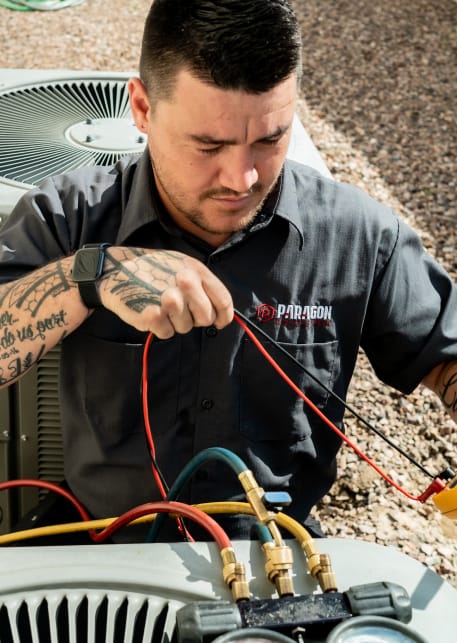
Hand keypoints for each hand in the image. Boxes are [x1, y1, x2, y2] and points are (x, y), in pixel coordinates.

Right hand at [98, 247, 232, 337]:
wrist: (115, 269)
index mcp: (196, 270)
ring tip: (161, 305)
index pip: (223, 300)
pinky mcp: (152, 315)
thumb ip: (203, 286)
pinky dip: (160, 327)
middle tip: (181, 310)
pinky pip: (167, 333)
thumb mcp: (182, 266)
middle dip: (196, 320)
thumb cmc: (151, 269)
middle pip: (205, 317)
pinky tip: (151, 311)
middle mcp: (186, 282)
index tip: (219, 322)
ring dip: (175, 322)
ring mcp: (169, 298)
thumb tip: (221, 312)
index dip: (224, 316)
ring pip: (186, 328)